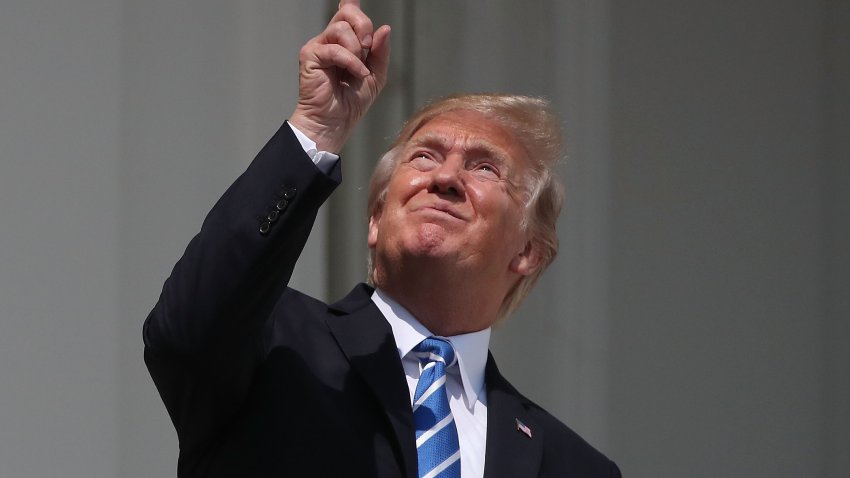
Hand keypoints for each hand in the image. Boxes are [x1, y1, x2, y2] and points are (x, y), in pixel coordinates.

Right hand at [288, 0, 390, 152]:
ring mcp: (319, 47)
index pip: (347, 14)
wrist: (334, 123)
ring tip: (358, 70)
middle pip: (347, 14)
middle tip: (368, 47)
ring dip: (357, 50)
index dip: (351, 4)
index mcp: (345, 43)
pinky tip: (356, 74)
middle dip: (364, 26)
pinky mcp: (310, 56)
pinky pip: (335, 49)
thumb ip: (380, 52)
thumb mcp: (375, 76)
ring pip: (341, 29)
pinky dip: (351, 61)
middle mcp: (330, 41)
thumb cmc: (351, 103)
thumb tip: (384, 29)